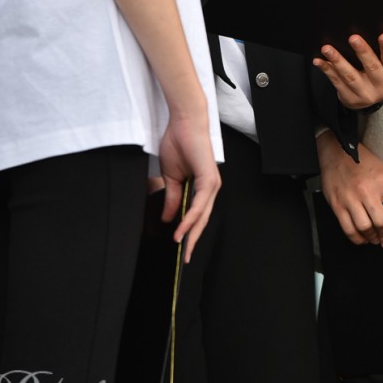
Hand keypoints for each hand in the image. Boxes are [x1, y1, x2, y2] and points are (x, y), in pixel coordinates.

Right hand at [156, 111, 221, 261]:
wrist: (183, 123)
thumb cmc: (178, 144)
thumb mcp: (170, 177)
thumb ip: (173, 198)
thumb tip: (170, 218)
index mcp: (202, 187)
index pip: (197, 215)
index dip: (189, 232)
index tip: (181, 248)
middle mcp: (211, 187)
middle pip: (203, 219)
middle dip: (193, 240)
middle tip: (185, 259)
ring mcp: (212, 183)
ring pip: (202, 214)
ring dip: (191, 232)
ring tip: (181, 247)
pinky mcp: (209, 177)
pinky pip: (200, 202)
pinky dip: (190, 217)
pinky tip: (182, 229)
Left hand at [315, 33, 382, 108]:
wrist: (370, 101)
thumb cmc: (378, 77)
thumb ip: (381, 55)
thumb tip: (362, 35)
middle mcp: (382, 87)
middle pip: (372, 67)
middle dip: (362, 51)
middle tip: (353, 38)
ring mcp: (366, 94)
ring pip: (350, 75)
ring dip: (338, 60)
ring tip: (327, 49)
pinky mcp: (350, 98)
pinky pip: (337, 82)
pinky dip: (327, 70)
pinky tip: (319, 61)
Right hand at [317, 134, 382, 248]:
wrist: (337, 151)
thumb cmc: (361, 159)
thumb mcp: (382, 169)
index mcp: (382, 182)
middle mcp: (367, 192)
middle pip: (382, 222)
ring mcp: (351, 200)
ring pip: (364, 227)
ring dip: (372, 238)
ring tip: (375, 240)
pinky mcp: (338, 205)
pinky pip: (348, 228)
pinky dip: (356, 237)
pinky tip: (361, 238)